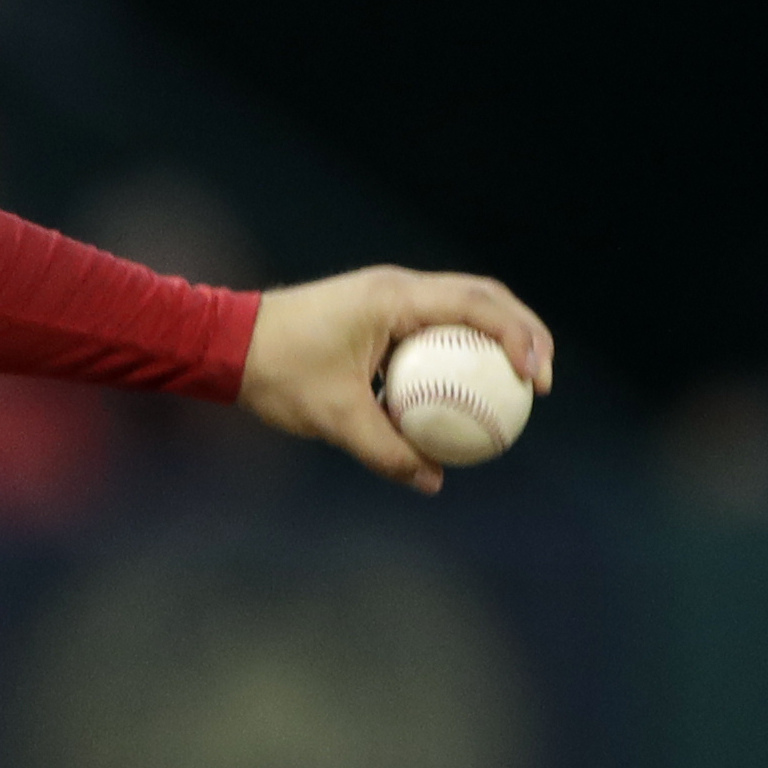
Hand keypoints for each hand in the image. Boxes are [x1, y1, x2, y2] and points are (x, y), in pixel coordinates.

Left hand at [237, 266, 554, 493]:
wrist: (225, 343)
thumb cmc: (276, 372)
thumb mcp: (333, 418)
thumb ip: (385, 450)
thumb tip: (433, 480)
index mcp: (394, 297)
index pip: (477, 306)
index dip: (519, 337)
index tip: (535, 379)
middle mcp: (397, 287)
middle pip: (483, 299)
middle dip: (523, 334)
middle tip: (542, 381)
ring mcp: (387, 297)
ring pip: (460, 310)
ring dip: (494, 339)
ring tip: (519, 385)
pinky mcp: (376, 313)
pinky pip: (431, 329)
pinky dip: (457, 353)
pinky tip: (465, 393)